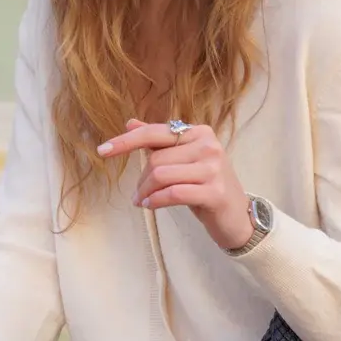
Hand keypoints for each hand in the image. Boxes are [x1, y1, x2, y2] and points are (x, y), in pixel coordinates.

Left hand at [98, 119, 253, 249]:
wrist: (238, 216)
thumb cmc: (207, 186)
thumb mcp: (184, 161)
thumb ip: (159, 142)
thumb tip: (130, 123)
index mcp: (200, 132)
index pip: (155, 133)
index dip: (126, 142)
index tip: (102, 151)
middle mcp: (208, 145)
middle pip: (156, 159)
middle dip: (141, 180)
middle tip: (138, 195)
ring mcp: (213, 168)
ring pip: (161, 176)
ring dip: (145, 192)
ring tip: (143, 202)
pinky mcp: (214, 192)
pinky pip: (173, 193)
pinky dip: (156, 201)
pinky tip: (151, 206)